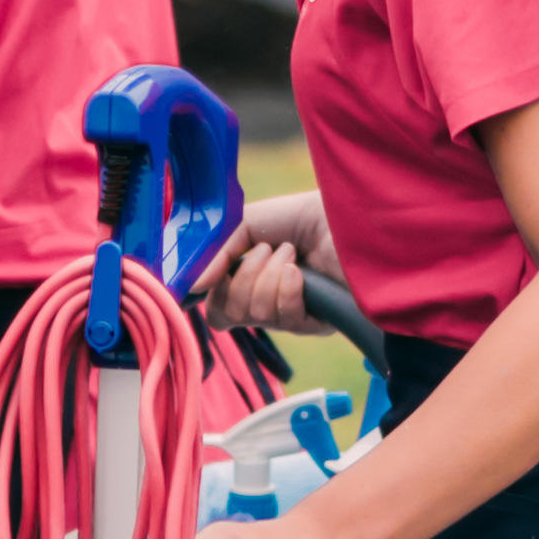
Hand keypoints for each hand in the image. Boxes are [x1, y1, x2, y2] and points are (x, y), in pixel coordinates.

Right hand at [197, 186, 331, 335]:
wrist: (346, 214)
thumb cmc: (303, 216)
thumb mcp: (248, 225)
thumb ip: (218, 254)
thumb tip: (192, 288)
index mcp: (251, 283)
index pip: (217, 309)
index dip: (213, 292)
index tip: (221, 270)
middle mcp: (269, 304)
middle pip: (228, 315)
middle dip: (242, 277)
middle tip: (267, 250)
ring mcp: (292, 316)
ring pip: (254, 315)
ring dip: (269, 275)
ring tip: (291, 252)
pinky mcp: (316, 324)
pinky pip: (283, 319)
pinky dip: (286, 289)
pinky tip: (300, 272)